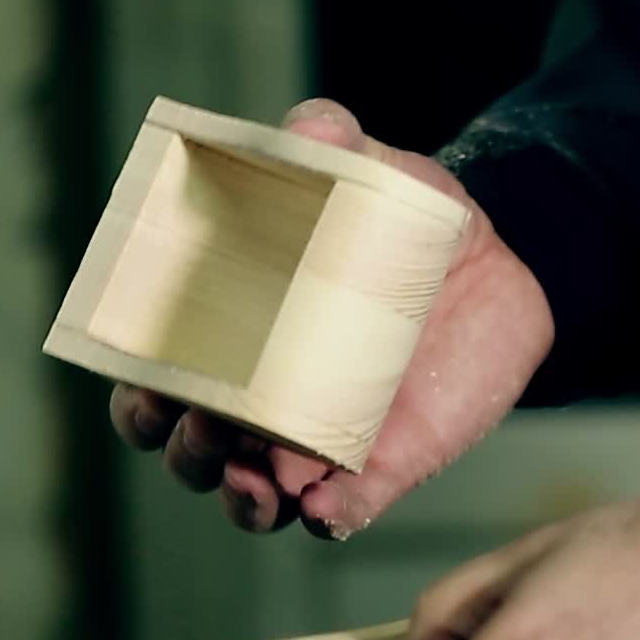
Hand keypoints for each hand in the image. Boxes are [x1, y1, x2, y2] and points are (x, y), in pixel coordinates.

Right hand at [110, 99, 553, 538]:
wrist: (501, 266)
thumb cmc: (407, 223)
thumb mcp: (370, 174)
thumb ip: (332, 143)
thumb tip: (310, 125)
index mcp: (233, 340)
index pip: (156, 386)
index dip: (137, 398)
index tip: (145, 386)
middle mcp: (263, 404)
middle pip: (193, 456)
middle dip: (187, 452)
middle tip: (207, 421)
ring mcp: (320, 444)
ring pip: (255, 500)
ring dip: (243, 499)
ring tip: (259, 477)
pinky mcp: (381, 469)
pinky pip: (341, 512)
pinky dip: (327, 515)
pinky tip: (323, 503)